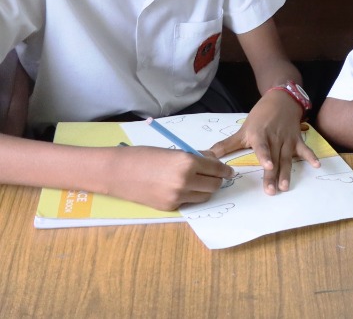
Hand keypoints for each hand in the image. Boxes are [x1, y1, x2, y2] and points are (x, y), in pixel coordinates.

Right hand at [114, 146, 232, 210]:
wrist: (117, 172)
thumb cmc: (145, 156)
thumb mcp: (174, 150)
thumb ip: (196, 156)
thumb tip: (213, 159)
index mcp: (188, 162)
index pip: (217, 169)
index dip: (225, 170)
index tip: (228, 171)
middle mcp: (186, 180)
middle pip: (214, 185)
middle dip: (217, 180)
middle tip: (214, 176)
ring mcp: (177, 196)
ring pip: (204, 196)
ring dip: (205, 189)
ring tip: (198, 182)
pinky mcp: (169, 207)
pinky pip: (188, 202)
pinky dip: (189, 196)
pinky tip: (181, 188)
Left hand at [209, 90, 318, 194]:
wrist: (281, 100)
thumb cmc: (260, 116)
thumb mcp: (243, 129)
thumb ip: (226, 145)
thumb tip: (206, 156)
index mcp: (260, 135)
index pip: (263, 147)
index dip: (265, 156)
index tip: (268, 165)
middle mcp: (275, 138)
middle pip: (274, 159)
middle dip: (273, 174)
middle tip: (272, 191)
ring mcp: (287, 139)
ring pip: (287, 158)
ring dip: (287, 173)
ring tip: (285, 186)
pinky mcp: (297, 139)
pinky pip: (304, 150)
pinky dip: (310, 157)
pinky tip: (317, 165)